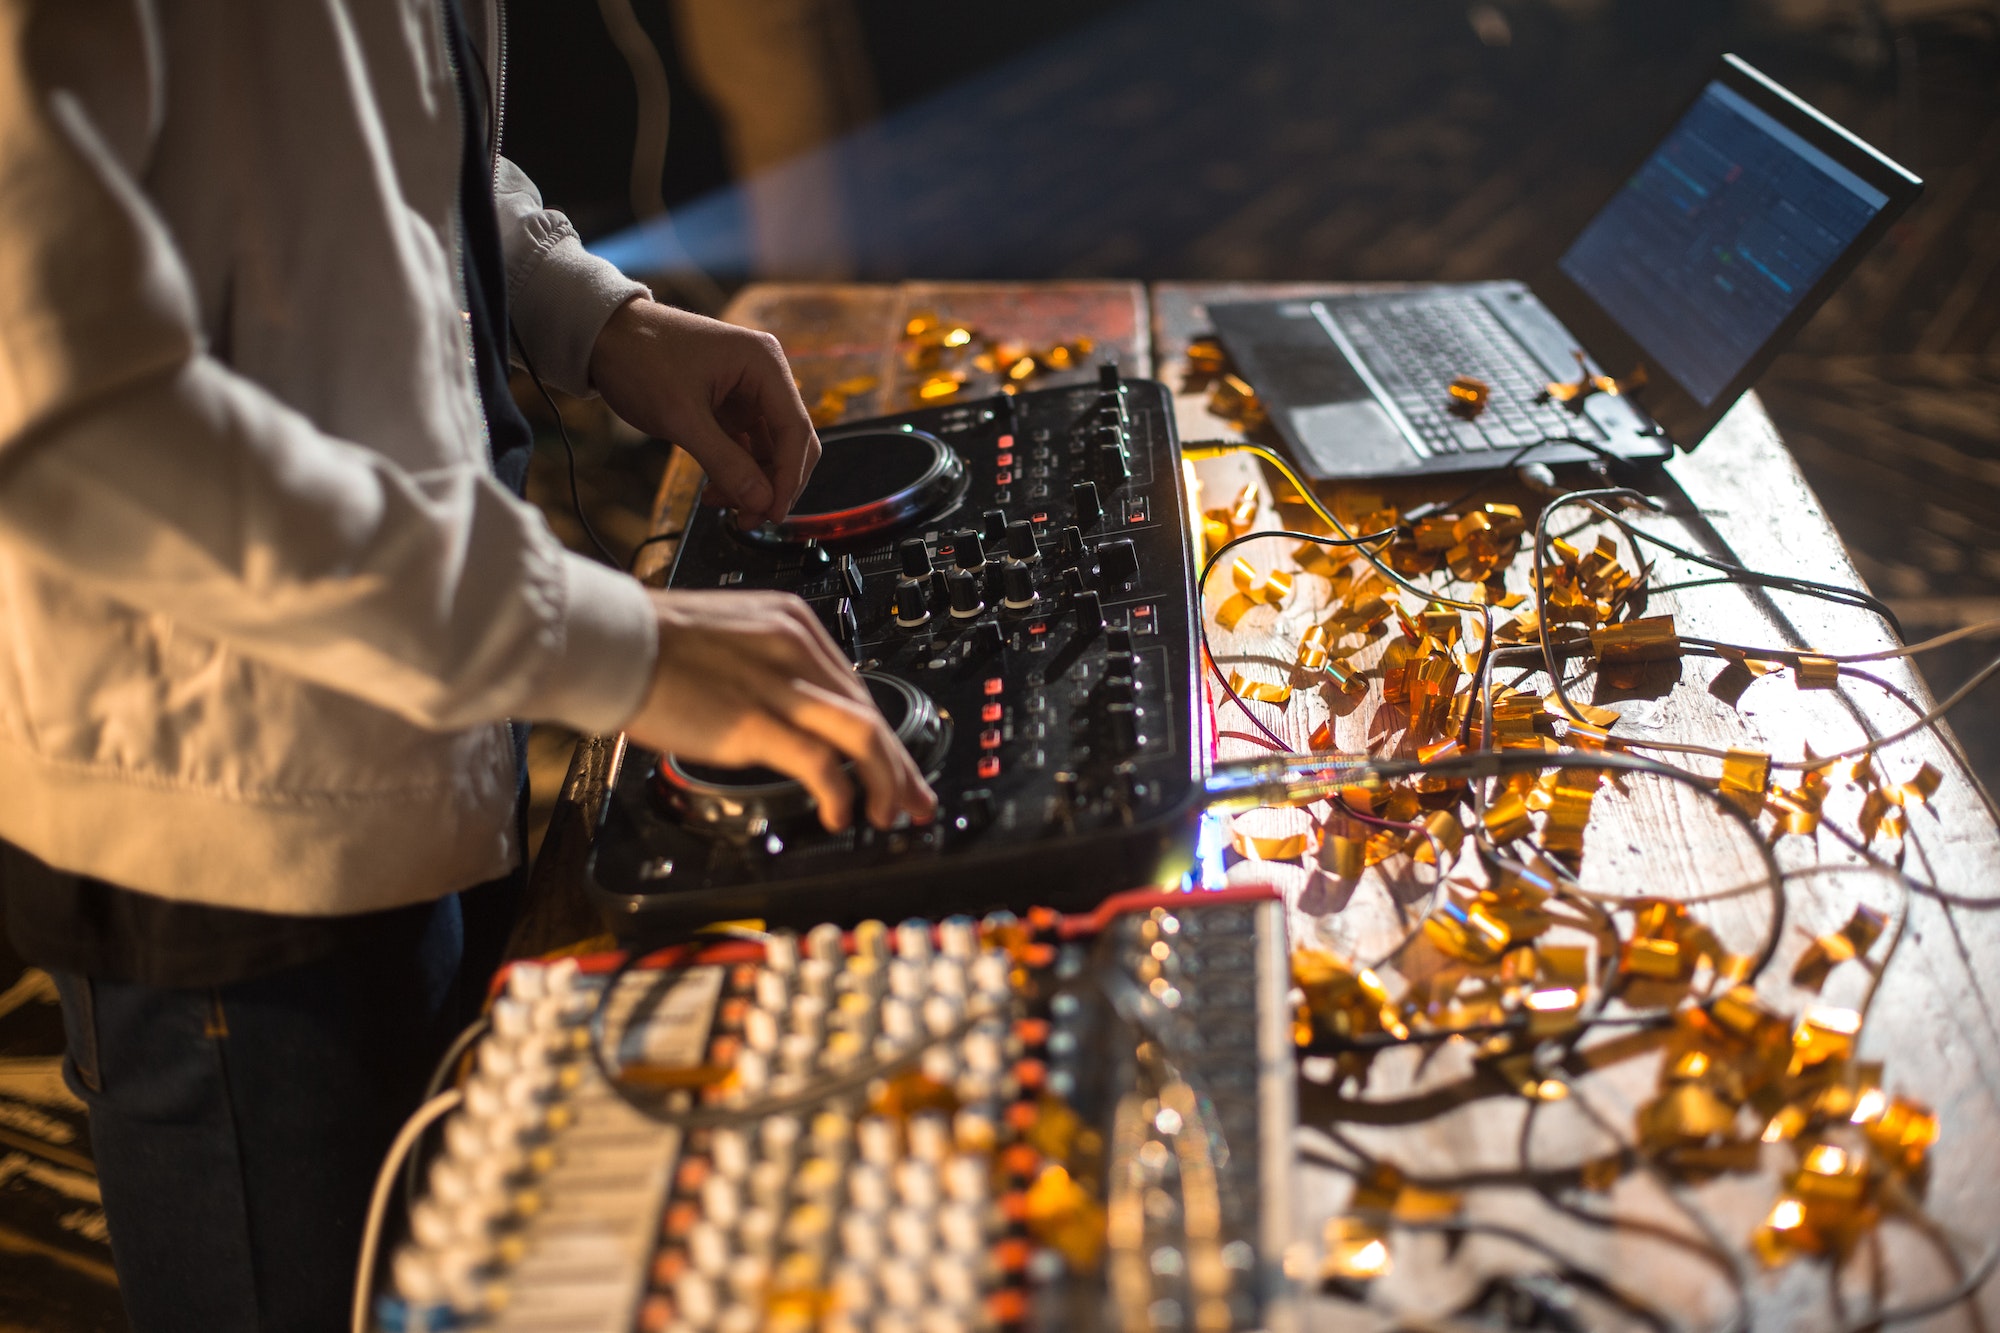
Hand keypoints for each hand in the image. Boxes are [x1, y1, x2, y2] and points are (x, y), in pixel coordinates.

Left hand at [588, 298, 819, 526]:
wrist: (602, 336)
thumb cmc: (640, 358)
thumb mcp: (680, 416)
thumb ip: (724, 462)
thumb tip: (760, 502)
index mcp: (764, 364)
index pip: (795, 430)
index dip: (788, 477)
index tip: (772, 513)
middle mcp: (764, 376)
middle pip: (790, 442)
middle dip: (772, 484)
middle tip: (750, 519)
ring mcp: (747, 392)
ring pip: (768, 450)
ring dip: (752, 483)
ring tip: (722, 506)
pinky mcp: (729, 406)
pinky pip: (745, 447)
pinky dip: (735, 472)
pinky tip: (715, 491)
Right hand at [623, 589, 936, 830]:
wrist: (612, 638)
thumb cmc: (653, 642)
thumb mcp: (732, 637)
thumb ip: (768, 667)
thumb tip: (788, 708)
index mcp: (793, 625)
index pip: (855, 688)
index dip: (883, 731)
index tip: (895, 761)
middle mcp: (797, 650)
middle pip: (872, 712)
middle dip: (902, 764)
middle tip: (916, 800)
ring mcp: (779, 685)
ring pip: (864, 735)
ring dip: (887, 781)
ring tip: (890, 814)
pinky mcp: (755, 721)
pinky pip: (819, 762)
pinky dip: (841, 792)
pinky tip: (840, 814)